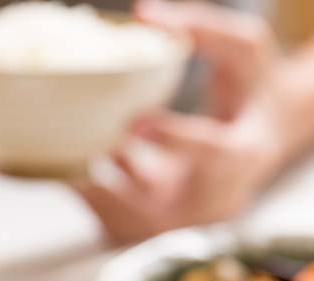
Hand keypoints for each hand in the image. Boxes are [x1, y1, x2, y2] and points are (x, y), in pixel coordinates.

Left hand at [73, 0, 289, 242]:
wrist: (260, 139)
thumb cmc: (254, 88)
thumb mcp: (245, 51)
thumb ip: (203, 28)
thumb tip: (142, 13)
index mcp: (245, 157)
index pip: (215, 157)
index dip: (177, 142)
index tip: (139, 121)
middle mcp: (213, 201)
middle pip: (161, 204)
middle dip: (118, 180)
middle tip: (83, 147)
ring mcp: (182, 220)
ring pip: (126, 217)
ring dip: (90, 186)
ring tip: (61, 151)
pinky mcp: (155, 225)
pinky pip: (107, 216)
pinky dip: (80, 189)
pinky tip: (53, 160)